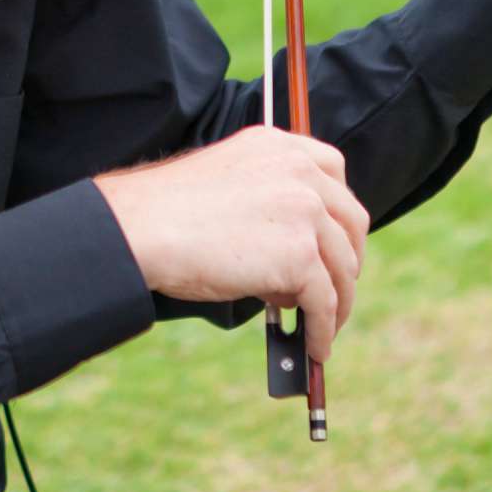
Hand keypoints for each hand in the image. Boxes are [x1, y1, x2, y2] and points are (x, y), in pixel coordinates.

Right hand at [94, 126, 367, 362]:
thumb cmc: (168, 212)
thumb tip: (298, 263)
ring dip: (337, 303)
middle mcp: (300, 171)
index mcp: (279, 145)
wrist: (142, 227)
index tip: (335, 239)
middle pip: (350, 223)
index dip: (338, 214)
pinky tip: (314, 345)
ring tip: (323, 327)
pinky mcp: (301, 256)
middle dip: (345, 261)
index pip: (333, 172)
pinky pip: (326, 301)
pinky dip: (323, 329)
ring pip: (342, 268)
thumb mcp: (229, 185)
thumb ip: (268, 202)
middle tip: (333, 290)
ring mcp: (305, 212)